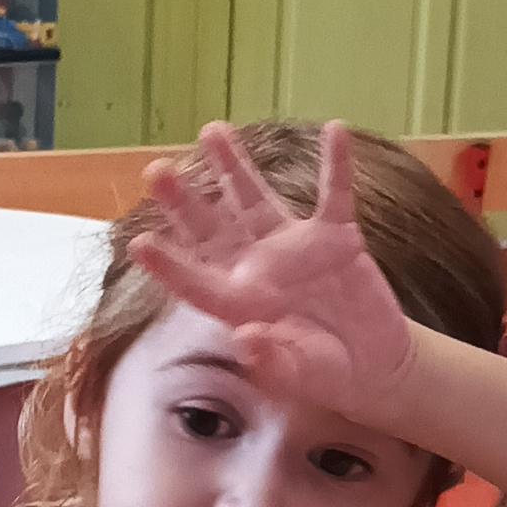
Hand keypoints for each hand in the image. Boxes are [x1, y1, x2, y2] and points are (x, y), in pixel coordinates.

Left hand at [130, 123, 415, 424]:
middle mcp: (258, 269)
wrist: (368, 363)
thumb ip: (272, 362)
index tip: (138, 243)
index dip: (169, 265)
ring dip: (233, 166)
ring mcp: (294, 248)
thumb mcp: (298, 376)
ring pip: (255, 198)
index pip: (196, 282)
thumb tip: (246, 339)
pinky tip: (336, 130)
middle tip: (155, 171)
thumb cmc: (322, 373)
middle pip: (212, 228)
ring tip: (212, 131)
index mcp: (240, 305)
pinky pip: (335, 195)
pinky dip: (337, 165)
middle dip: (184, 200)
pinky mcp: (335, 237)